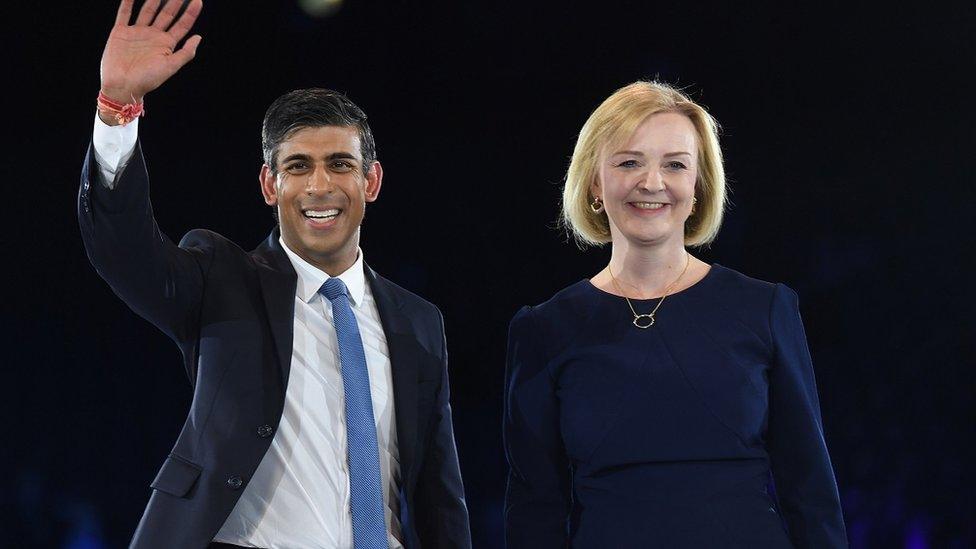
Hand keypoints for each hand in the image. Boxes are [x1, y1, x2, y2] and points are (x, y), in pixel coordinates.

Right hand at [99, 0, 202, 115]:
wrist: (123, 86)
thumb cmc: (148, 79)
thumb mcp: (170, 66)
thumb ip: (185, 52)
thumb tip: (199, 37)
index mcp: (166, 44)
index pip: (182, 25)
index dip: (190, 13)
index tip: (198, 0)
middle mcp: (153, 36)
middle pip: (166, 14)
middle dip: (175, 2)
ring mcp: (137, 32)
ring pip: (148, 10)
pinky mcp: (121, 32)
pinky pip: (125, 13)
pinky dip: (127, 3)